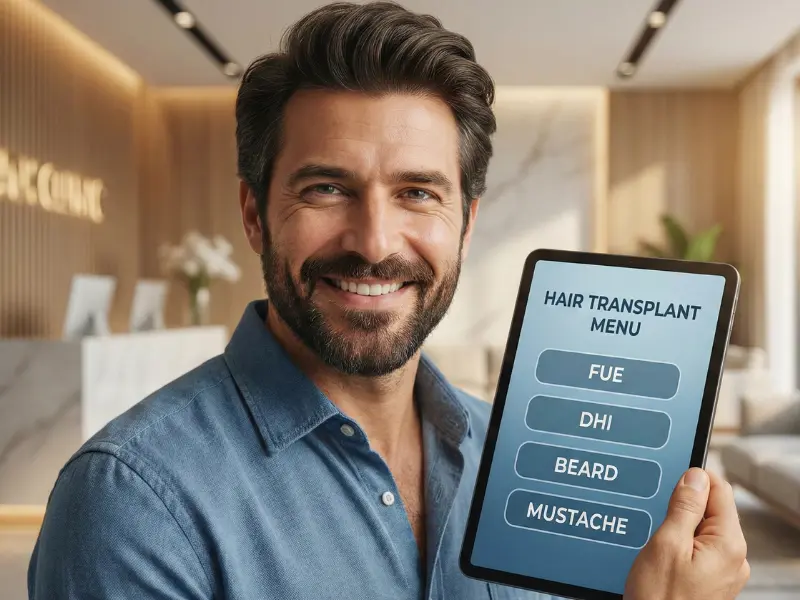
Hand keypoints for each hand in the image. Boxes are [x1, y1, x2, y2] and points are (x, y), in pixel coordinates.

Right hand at [624, 468, 748, 599]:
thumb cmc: (659, 599)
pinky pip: (699, 549)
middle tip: (656, 520)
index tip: (668, 482)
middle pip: (712, 509)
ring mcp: (725, 571)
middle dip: (682, 508)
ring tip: (657, 544)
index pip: (719, 490)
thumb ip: (684, 507)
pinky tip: (662, 557)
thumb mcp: (666, 544)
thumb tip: (695, 477)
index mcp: (728, 544)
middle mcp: (735, 557)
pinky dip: (680, 545)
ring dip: (678, 527)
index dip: (692, 481)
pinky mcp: (712, 581)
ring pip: (702, 529)